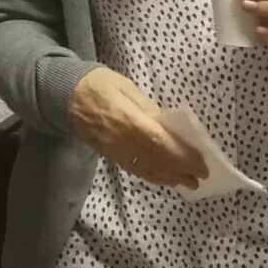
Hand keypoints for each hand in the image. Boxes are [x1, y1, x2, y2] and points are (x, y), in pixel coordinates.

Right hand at [67, 66, 204, 187]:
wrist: (65, 96)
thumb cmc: (99, 84)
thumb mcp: (127, 87)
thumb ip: (148, 108)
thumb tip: (169, 127)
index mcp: (127, 120)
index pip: (159, 143)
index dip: (181, 156)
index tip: (200, 162)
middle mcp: (121, 141)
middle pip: (155, 161)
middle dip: (180, 170)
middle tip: (201, 176)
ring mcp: (114, 151)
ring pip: (146, 169)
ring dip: (169, 178)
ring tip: (188, 183)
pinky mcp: (110, 156)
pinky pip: (135, 170)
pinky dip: (153, 176)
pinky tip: (165, 178)